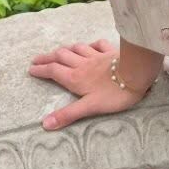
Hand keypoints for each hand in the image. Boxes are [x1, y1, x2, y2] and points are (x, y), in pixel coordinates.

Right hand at [29, 38, 148, 129]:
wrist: (137, 74)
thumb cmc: (114, 93)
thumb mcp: (90, 107)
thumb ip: (68, 114)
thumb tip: (45, 124)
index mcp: (75, 78)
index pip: (53, 71)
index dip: (41, 70)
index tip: (31, 69)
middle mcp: (83, 64)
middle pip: (60, 57)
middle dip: (47, 57)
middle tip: (36, 59)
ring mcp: (96, 56)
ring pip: (76, 49)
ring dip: (65, 49)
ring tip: (58, 51)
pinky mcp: (110, 51)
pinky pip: (97, 44)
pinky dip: (90, 44)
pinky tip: (89, 45)